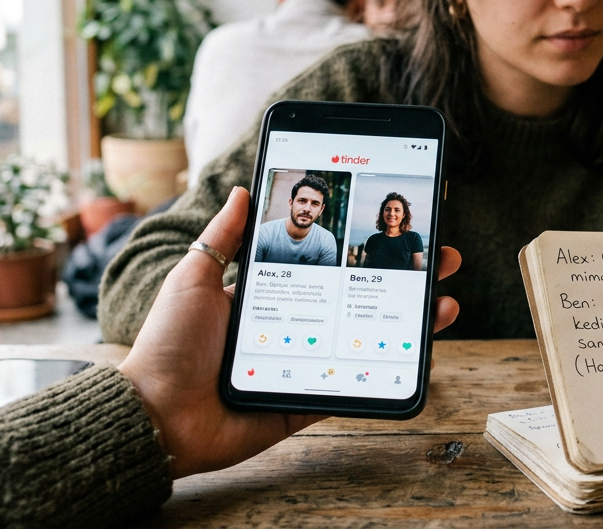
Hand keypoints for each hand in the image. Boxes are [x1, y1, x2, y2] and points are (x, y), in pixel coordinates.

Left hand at [119, 187, 461, 478]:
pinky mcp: (306, 403)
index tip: (400, 230)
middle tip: (441, 259)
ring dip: (414, 323)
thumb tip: (240, 188)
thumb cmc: (169, 344)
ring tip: (446, 302)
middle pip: (361, 300)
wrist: (156, 414)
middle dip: (407, 280)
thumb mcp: (195, 278)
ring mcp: (305, 365)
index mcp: (269, 297)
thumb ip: (224, 238)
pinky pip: (354, 387)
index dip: (366, 251)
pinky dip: (388, 371)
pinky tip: (422, 350)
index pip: (329, 267)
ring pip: (370, 341)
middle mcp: (294, 328)